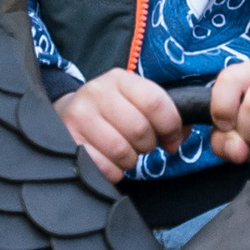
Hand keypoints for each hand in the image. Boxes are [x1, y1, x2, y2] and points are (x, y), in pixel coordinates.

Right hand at [56, 67, 183, 183]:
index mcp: (119, 79)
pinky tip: (109, 161)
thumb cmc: (111, 111)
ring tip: (124, 153)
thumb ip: (163, 112)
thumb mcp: (135, 100)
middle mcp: (97, 92)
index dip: (171, 126)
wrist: (67, 114)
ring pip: (122, 151)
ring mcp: (79, 116)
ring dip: (130, 160)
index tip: (172, 138)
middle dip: (148, 145)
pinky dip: (113, 171)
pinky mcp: (68, 141)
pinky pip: (104, 167)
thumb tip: (182, 134)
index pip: (156, 103)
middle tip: (142, 145)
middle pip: (140, 129)